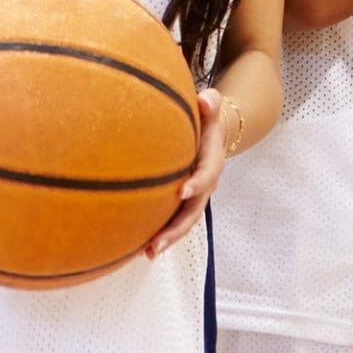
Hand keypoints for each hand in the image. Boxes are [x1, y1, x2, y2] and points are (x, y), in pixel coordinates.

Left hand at [143, 89, 226, 258]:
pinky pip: (174, 219)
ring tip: (148, 252)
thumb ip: (210, 103)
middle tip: (158, 242)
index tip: (182, 192)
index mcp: (213, 160)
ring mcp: (195, 196)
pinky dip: (161, 233)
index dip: (197, 184)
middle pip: (195, 210)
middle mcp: (205, 183)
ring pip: (184, 221)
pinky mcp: (183, 201)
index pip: (208, 174)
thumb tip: (205, 99)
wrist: (211, 132)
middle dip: (177, 227)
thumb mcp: (210, 106)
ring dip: (169, 238)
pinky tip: (140, 247)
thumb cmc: (204, 116)